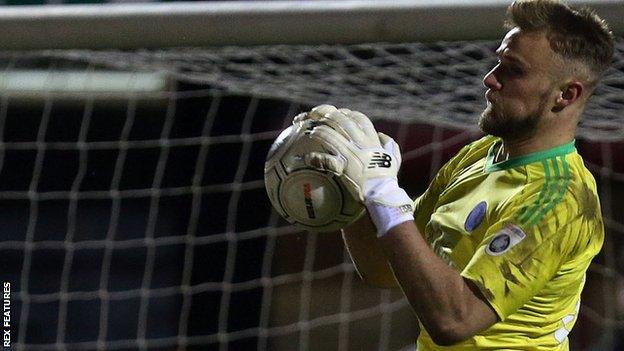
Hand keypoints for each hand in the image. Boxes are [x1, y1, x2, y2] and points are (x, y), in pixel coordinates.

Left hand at [301, 105, 413, 235]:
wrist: (383, 193)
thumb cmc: (388, 178)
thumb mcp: (394, 158)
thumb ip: (390, 144)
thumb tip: (382, 135)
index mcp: (372, 139)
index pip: (359, 118)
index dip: (347, 113)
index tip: (338, 114)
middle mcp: (361, 143)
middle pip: (342, 121)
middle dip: (328, 116)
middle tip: (317, 118)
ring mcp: (351, 154)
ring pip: (331, 135)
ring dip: (318, 131)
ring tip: (310, 131)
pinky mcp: (344, 167)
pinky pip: (326, 159)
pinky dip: (315, 158)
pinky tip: (306, 158)